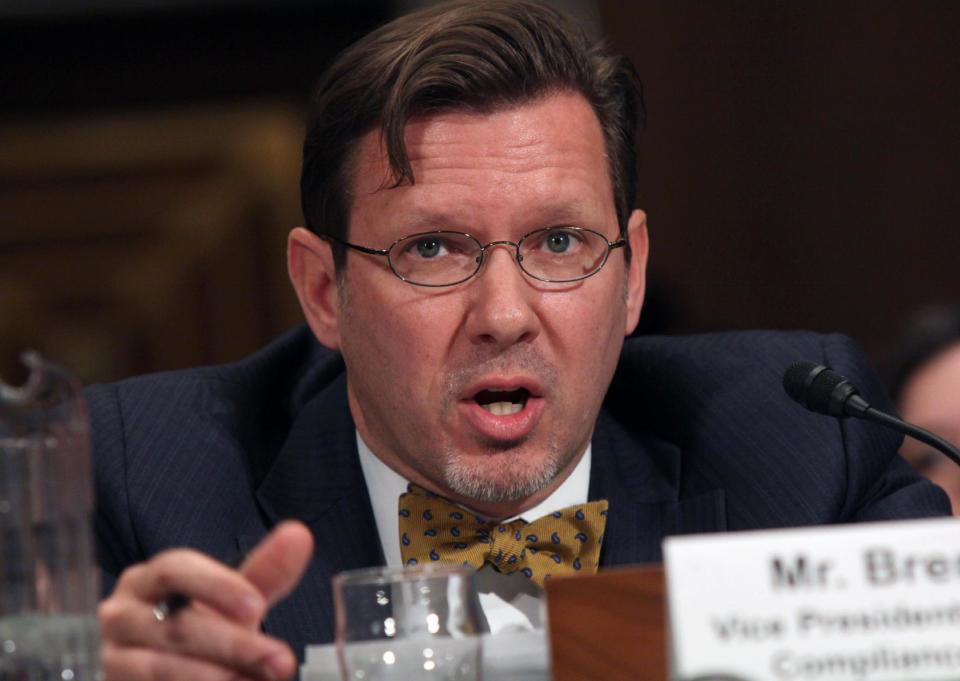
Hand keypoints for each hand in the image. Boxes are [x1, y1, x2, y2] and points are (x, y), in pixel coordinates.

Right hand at [98, 521, 313, 680]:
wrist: (164, 676)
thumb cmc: (200, 627)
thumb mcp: (233, 601)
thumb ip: (265, 571)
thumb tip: (299, 534)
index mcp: (147, 579)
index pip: (175, 570)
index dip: (216, 586)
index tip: (257, 606)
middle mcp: (121, 614)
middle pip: (177, 625)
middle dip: (235, 645)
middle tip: (280, 662)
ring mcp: (112, 658)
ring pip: (161, 668)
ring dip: (216, 678)